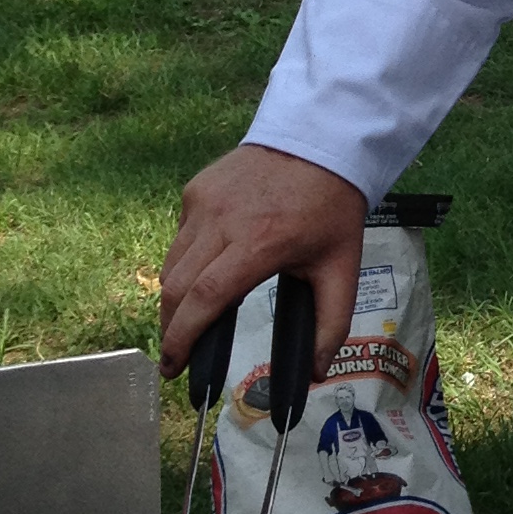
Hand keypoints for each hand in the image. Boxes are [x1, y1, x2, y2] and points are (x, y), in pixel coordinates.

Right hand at [161, 142, 367, 375]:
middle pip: (176, 288)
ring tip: (188, 322)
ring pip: (171, 264)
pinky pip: (180, 237)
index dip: (182, 338)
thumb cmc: (332, 207)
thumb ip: (332, 324)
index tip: (173, 368)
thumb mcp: (341, 268)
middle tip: (176, 357)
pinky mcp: (196, 189)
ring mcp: (203, 202)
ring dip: (175, 299)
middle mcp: (222, 221)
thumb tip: (317, 373)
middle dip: (171, 329)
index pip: (204, 298)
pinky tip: (206, 270)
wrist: (320, 140)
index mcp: (258, 244)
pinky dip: (185, 262)